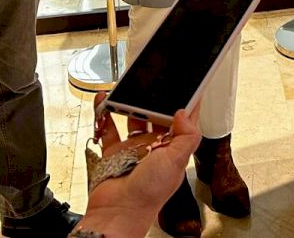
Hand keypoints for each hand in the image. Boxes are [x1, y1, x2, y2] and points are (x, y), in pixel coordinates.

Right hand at [79, 95, 201, 237]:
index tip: (188, 84)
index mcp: (173, 148)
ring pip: (133, 118)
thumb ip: (186, 136)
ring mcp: (133, 148)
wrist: (117, 211)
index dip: (186, 104)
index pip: (184, 122)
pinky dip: (105, 113)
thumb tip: (186, 112)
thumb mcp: (175, 161)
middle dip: (154, 100)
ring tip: (128, 89)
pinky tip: (105, 100)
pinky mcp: (114, 151)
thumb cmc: (149, 193)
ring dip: (130, 104)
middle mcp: (154, 147)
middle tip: (152, 83)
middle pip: (156, 116)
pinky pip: (109, 127)